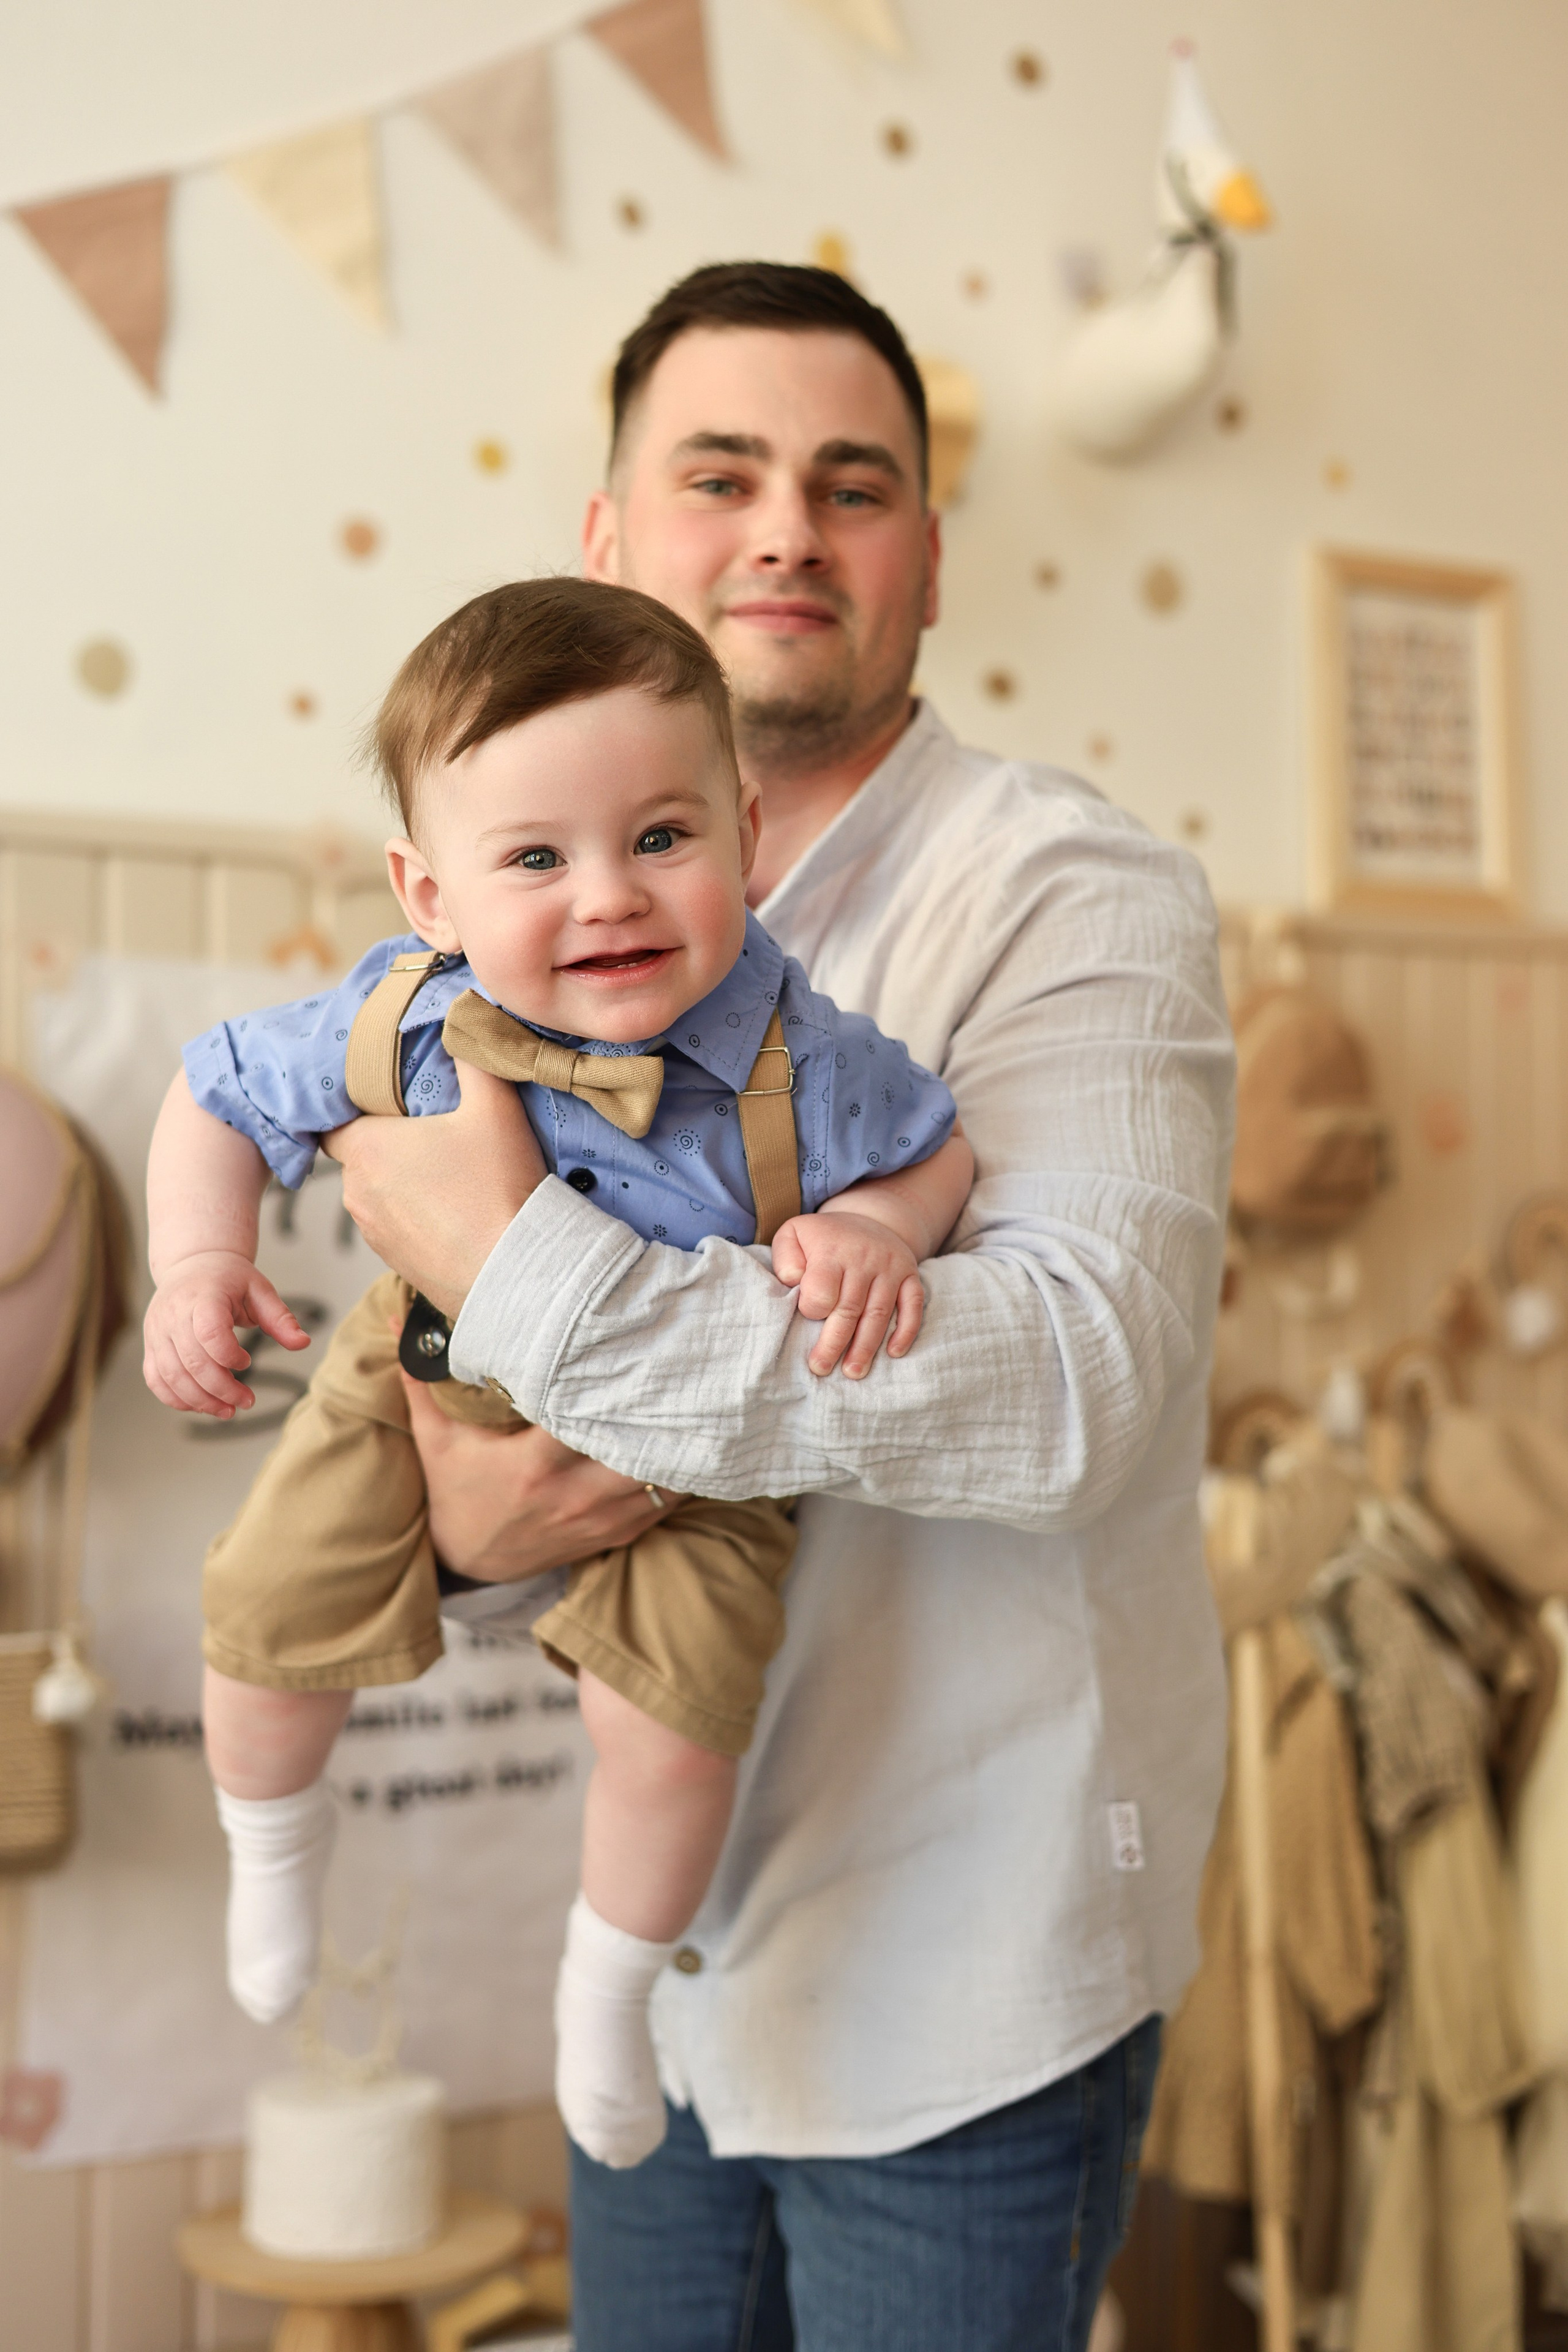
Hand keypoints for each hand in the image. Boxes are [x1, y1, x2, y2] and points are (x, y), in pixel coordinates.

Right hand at [143, 1251, 309, 1416]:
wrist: (193, 1264)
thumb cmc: (229, 1278)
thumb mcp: (260, 1290)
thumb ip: (280, 1319)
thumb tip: (303, 1343)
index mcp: (203, 1296)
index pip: (210, 1334)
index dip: (230, 1357)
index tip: (247, 1361)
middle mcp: (173, 1314)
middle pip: (192, 1362)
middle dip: (221, 1390)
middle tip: (245, 1401)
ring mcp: (157, 1331)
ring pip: (171, 1376)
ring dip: (200, 1401)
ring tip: (227, 1410)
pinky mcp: (150, 1344)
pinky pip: (155, 1379)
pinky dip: (176, 1399)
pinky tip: (201, 1405)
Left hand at [323, 1058, 546, 1317]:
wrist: (516, 1275)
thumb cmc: (499, 1188)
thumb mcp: (494, 1108)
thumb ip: (474, 1058)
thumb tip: (467, 1019)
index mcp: (367, 1148)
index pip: (335, 1122)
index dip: (359, 1110)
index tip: (390, 1104)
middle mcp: (356, 1192)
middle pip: (361, 1156)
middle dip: (392, 1146)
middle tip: (437, 1137)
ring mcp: (373, 1233)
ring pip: (378, 1194)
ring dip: (404, 1184)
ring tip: (453, 1178)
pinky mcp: (394, 1264)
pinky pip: (397, 1228)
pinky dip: (418, 1218)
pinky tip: (458, 1213)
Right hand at [402, 1372, 677, 1581]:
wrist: (469, 1561)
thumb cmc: (455, 1490)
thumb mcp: (435, 1437)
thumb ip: (422, 1379)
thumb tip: (402, 1319)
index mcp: (535, 1464)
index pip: (589, 1416)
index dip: (615, 1382)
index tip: (632, 1348)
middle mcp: (575, 1493)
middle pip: (641, 1446)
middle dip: (661, 1409)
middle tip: (678, 1366)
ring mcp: (601, 1517)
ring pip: (665, 1476)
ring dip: (677, 1440)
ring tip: (687, 1399)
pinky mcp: (617, 1533)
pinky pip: (667, 1502)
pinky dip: (679, 1473)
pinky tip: (683, 1440)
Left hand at [770, 1211, 924, 1379]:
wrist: (868, 1217)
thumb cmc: (823, 1238)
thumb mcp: (793, 1234)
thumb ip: (785, 1259)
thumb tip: (794, 1282)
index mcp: (832, 1250)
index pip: (822, 1291)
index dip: (812, 1310)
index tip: (805, 1319)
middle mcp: (864, 1258)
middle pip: (849, 1308)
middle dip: (834, 1343)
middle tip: (821, 1369)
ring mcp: (890, 1267)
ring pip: (879, 1313)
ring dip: (866, 1346)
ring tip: (853, 1372)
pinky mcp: (910, 1274)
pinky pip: (913, 1305)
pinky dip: (905, 1330)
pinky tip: (894, 1353)